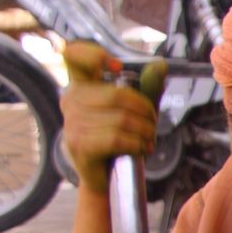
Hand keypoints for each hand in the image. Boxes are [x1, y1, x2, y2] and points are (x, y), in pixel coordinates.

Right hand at [60, 40, 165, 194]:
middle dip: (145, 111)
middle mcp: (71, 100)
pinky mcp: (79, 144)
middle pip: (117, 94)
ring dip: (145, 132)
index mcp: (81, 84)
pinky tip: (141, 149)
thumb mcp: (134, 110)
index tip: (118, 67)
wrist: (108, 177)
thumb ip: (146, 87)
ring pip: (121, 119)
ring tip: (148, 139)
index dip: (94, 55)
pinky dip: (137, 144)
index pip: (75, 56)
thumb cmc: (120, 139)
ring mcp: (72, 123)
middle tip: (152, 124)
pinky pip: (116, 138)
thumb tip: (160, 65)